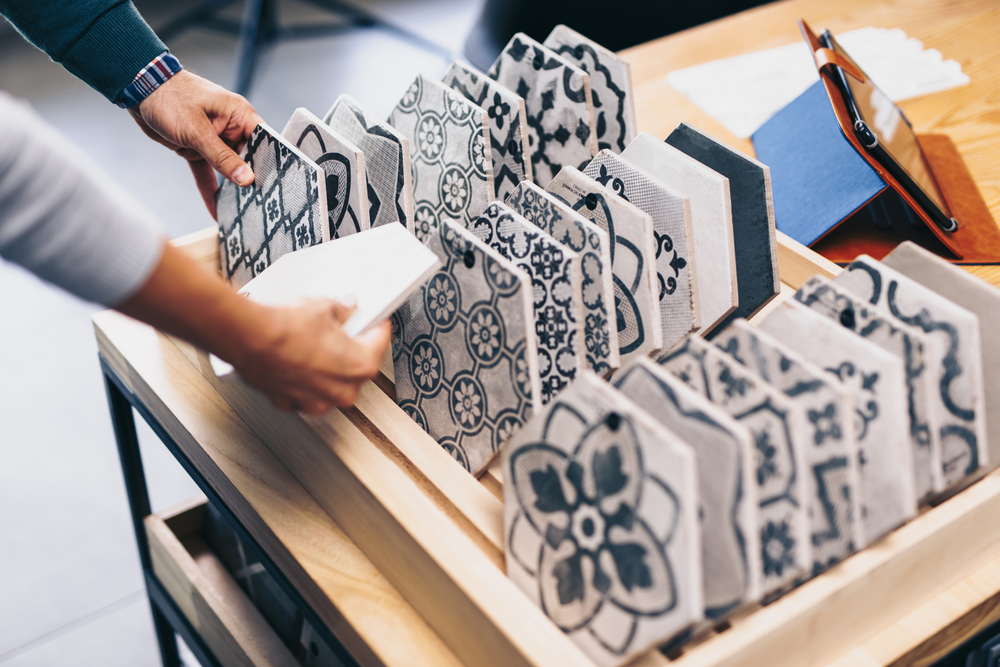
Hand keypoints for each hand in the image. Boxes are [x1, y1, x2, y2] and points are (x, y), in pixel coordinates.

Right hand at [115, 243, 390, 414]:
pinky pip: (303, 390)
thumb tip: (345, 308)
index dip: (377, 325)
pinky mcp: (289, 402)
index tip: (375, 318)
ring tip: (316, 343)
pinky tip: (294, 358)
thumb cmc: (283, 325)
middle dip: (351, 349)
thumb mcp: (322, 307)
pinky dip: (301, 377)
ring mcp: (314, 401)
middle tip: (344, 329)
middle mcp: (340, 391)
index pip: (380, 342)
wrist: (245, 336)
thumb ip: (341, 310)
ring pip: (330, 385)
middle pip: (357, 369)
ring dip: (327, 367)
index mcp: (359, 366)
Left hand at [128, 70, 261, 218]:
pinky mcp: (197, 148)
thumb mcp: (197, 130)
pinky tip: (215, 208)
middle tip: (258, 205)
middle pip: (247, 159)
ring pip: (227, 169)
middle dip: (250, 181)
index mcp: (239, 115)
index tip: (275, 186)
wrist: (138, 89)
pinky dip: (209, 188)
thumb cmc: (169, 97)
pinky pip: (207, 172)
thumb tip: (246, 178)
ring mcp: (214, 139)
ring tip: (240, 212)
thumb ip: (222, 157)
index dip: (271, 164)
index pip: (264, 142)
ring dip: (230, 188)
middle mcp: (230, 128)